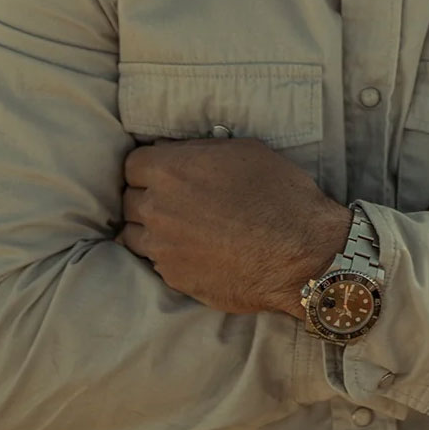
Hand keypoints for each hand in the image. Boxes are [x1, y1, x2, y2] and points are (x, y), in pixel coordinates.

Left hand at [121, 138, 350, 317]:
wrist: (300, 251)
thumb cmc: (278, 193)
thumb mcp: (243, 151)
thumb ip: (198, 150)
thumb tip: (174, 151)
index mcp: (170, 170)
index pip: (132, 165)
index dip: (148, 167)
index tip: (163, 172)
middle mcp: (157, 208)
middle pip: (129, 200)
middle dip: (147, 196)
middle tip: (173, 199)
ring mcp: (162, 248)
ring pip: (133, 234)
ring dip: (149, 228)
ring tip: (176, 227)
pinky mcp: (174, 279)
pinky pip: (155, 262)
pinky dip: (166, 255)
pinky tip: (193, 250)